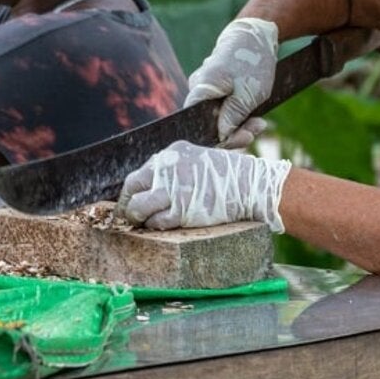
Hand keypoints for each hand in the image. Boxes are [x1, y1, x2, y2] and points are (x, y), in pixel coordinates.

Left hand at [117, 140, 290, 231]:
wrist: (251, 186)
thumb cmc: (229, 177)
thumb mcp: (199, 159)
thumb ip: (176, 168)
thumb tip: (154, 185)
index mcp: (172, 152)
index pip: (141, 172)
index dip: (134, 190)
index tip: (133, 199)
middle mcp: (168, 166)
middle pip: (132, 185)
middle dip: (128, 203)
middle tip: (129, 216)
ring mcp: (173, 187)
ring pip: (138, 206)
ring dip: (138, 218)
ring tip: (143, 223)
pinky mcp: (180, 208)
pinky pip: (156, 221)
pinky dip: (157, 226)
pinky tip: (166, 225)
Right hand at [185, 18, 278, 142]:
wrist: (256, 35)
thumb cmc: (251, 61)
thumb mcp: (248, 94)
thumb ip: (232, 116)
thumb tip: (221, 136)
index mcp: (201, 89)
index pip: (197, 124)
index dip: (218, 138)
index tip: (243, 139)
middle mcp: (198, 90)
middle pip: (209, 123)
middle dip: (235, 132)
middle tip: (257, 130)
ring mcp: (206, 90)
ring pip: (219, 118)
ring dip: (240, 124)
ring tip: (260, 123)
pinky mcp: (216, 90)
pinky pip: (224, 110)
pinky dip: (239, 115)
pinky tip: (255, 118)